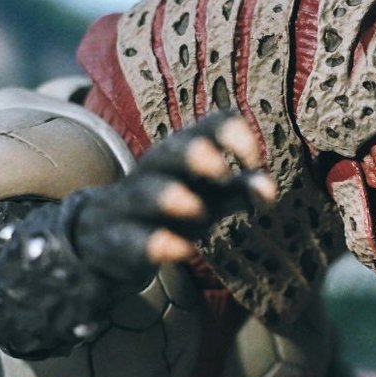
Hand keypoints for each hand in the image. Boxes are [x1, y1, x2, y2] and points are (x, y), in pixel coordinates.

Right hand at [69, 112, 275, 285]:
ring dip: (171, 197)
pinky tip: (179, 251)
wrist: (106, 237)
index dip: (233, 134)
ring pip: (146, 192)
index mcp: (184, 152)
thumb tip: (269, 190)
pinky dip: (156, 244)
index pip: (209, 125)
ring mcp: (133, 204)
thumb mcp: (213, 196)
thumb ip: (242, 190)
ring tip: (197, 209)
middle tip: (221, 171)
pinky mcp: (118, 240)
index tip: (253, 160)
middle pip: (171, 151)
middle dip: (195, 155)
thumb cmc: (175, 209)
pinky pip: (133, 240)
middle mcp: (156, 170)